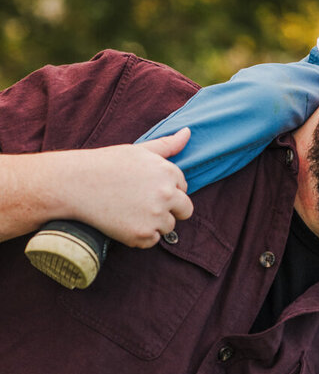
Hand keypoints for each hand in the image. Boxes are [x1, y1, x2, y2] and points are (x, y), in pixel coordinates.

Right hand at [72, 128, 193, 245]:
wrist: (74, 184)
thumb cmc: (105, 164)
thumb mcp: (138, 150)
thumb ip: (167, 144)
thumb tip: (188, 132)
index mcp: (168, 172)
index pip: (183, 187)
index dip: (166, 189)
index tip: (147, 189)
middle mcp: (167, 194)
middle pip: (185, 210)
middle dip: (170, 209)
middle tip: (143, 204)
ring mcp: (156, 216)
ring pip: (168, 226)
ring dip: (155, 223)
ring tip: (130, 211)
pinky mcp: (142, 235)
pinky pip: (152, 241)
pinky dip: (141, 236)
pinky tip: (123, 222)